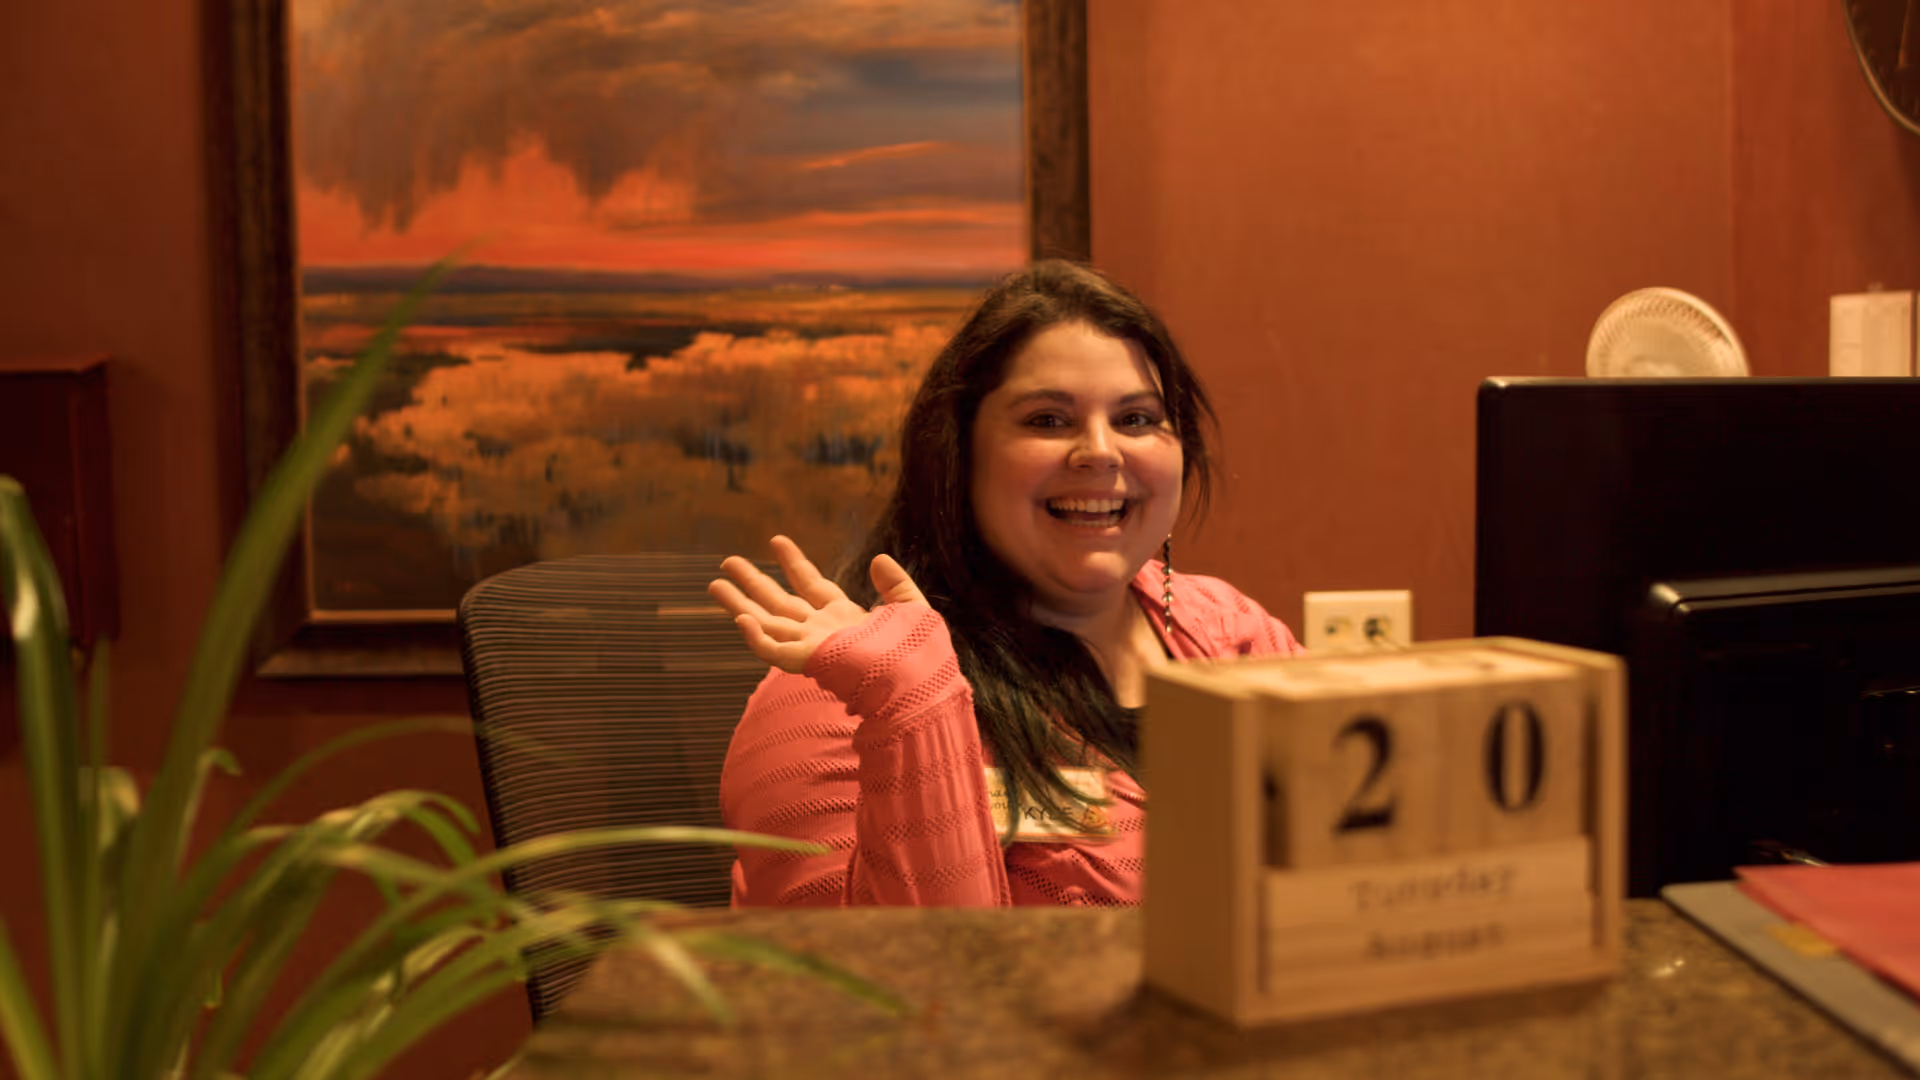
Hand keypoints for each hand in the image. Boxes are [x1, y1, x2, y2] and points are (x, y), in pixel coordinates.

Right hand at [709, 535, 927, 673]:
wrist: (916, 684)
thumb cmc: (918, 655)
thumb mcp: (912, 609)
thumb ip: (895, 584)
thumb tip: (878, 558)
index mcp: (844, 617)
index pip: (812, 585)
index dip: (793, 562)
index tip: (776, 541)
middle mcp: (821, 631)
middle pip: (779, 603)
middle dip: (753, 582)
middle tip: (727, 562)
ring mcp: (811, 647)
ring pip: (766, 623)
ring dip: (739, 604)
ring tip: (713, 584)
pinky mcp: (807, 662)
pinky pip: (772, 651)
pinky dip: (756, 638)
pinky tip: (741, 620)